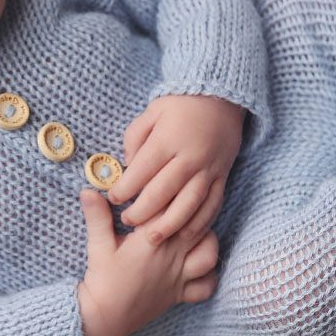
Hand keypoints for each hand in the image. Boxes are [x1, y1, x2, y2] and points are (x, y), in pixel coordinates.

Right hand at [77, 188, 219, 335]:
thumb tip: (87, 190)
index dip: (171, 193)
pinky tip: (199, 265)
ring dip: (206, 240)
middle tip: (182, 202)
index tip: (164, 184)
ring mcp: (179, 277)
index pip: (171, 208)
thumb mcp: (98, 245)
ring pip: (209, 253)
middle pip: (197, 225)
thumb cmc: (102, 280)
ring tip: (194, 231)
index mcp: (151, 240)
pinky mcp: (180, 295)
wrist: (105, 318)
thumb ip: (97, 216)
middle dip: (194, 210)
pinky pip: (207, 286)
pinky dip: (209, 275)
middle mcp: (171, 256)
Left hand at [108, 94, 244, 244]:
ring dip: (169, 225)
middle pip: (163, 192)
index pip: (141, 171)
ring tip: (152, 237)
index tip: (113, 199)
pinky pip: (212, 204)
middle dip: (142, 211)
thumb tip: (127, 164)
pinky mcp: (222, 176)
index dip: (125, 188)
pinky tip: (185, 235)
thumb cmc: (180, 105)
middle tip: (128, 221)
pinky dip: (199, 223)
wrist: (221, 97)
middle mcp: (189, 157)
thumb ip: (135, 137)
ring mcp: (208, 169)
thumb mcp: (152, 111)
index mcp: (167, 140)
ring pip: (188, 204)